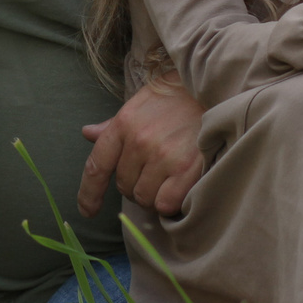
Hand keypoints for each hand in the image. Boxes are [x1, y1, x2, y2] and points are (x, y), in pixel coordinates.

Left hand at [77, 77, 206, 218]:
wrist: (215, 91)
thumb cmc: (176, 99)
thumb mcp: (140, 105)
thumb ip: (114, 126)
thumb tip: (87, 133)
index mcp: (124, 123)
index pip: (97, 165)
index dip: (88, 193)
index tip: (87, 210)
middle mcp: (139, 140)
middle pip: (124, 186)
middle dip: (135, 186)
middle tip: (155, 172)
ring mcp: (162, 155)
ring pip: (144, 198)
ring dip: (154, 195)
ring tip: (169, 177)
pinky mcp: (186, 169)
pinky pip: (165, 204)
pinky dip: (171, 202)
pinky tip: (180, 187)